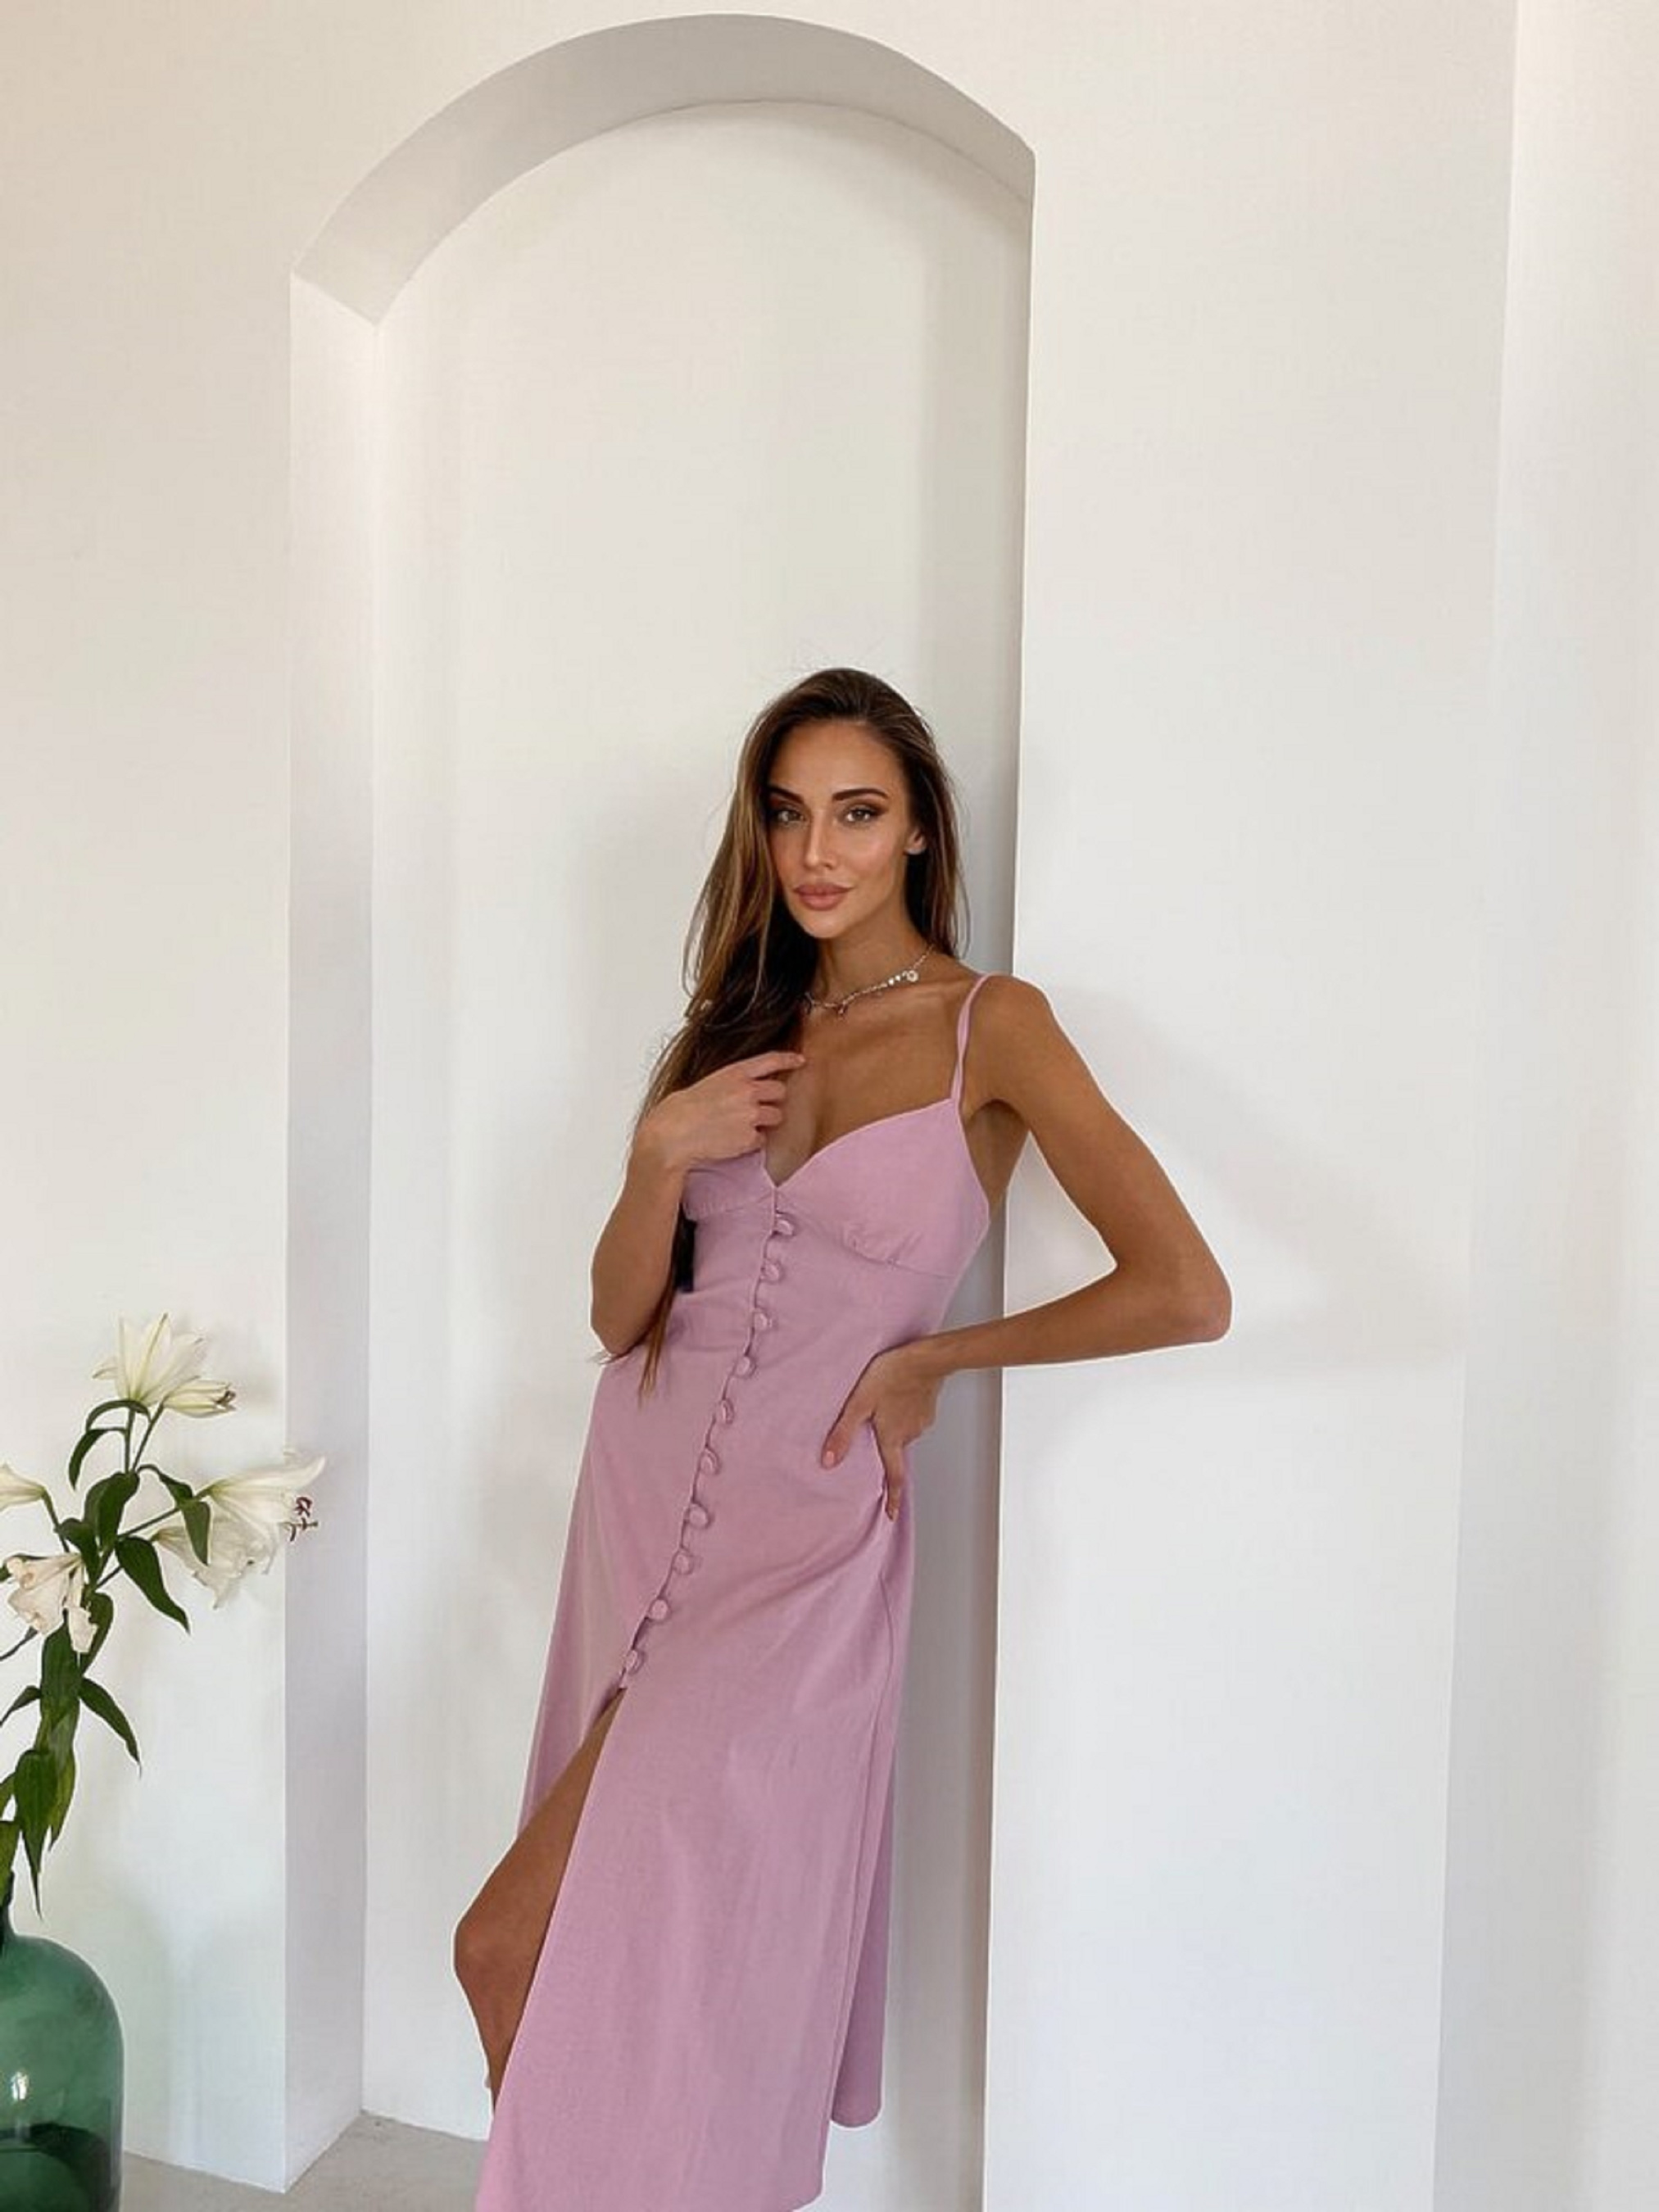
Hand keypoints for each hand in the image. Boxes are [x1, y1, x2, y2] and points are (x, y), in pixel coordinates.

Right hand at [642, 1050, 806, 1171]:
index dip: (789, 1059)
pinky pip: (762, 1140)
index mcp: (736, 1073)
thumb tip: (757, 1085)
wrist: (674, 1132)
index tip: (800, 1060)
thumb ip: (737, 1080)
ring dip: (765, 1122)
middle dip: (773, 1100)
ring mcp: (751, 1115)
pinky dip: (751, 1141)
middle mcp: (748, 1091)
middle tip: (756, 1107)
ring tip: (741, 1125)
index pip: (771, 1060)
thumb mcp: (712, 1082)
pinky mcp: (749, 1138)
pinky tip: (732, 1139)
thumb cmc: (686, 1108)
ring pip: (777, 1117)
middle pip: (780, 1092)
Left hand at [820, 1343, 943, 1520]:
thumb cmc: (891, 1375)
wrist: (925, 1358)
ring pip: (904, 1431)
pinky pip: (912, 1416)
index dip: (893, 1498)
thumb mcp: (859, 1403)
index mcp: (893, 1438)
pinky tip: (896, 1395)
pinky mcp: (927, 1407)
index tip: (892, 1514)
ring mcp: (921, 1421)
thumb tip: (828, 1462)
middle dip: (886, 1447)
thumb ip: (843, 1433)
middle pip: (896, 1450)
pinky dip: (903, 1411)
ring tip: (883, 1406)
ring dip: (894, 1424)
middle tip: (876, 1433)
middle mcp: (910, 1434)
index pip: (895, 1476)